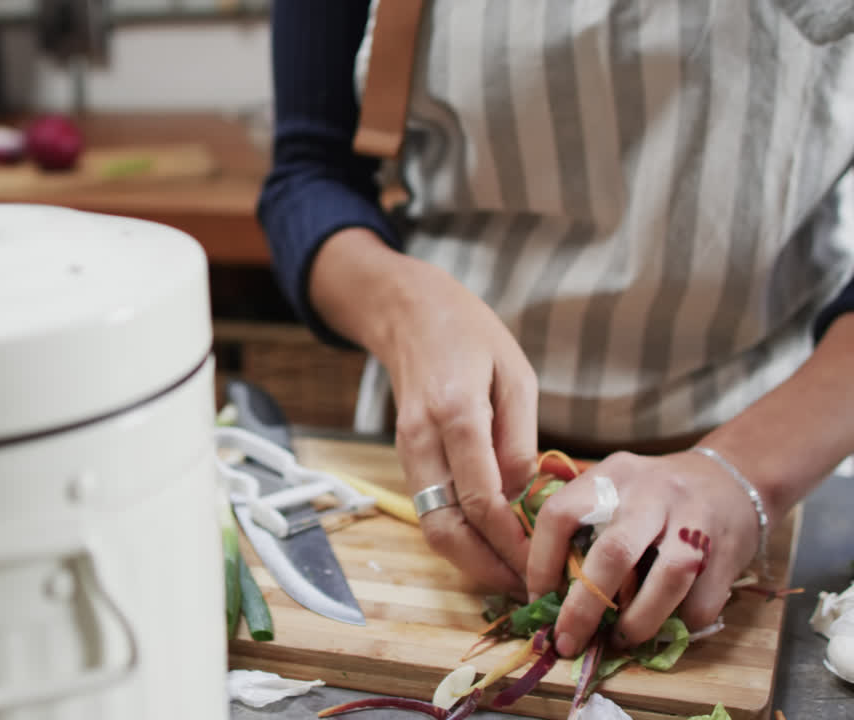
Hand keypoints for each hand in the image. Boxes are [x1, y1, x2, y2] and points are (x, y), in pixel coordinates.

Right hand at [381, 261, 539, 593]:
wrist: (408, 314)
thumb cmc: (471, 335)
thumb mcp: (516, 375)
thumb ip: (520, 438)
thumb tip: (524, 498)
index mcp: (455, 413)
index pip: (480, 498)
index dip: (512, 542)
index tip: (545, 566)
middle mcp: (422, 440)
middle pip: (444, 527)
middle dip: (486, 567)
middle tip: (527, 586)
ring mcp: (407, 451)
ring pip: (431, 526)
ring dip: (471, 560)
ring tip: (514, 575)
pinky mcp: (405, 458)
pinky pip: (430, 509)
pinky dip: (459, 537)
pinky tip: (493, 545)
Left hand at [526, 450, 762, 657]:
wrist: (731, 477)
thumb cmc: (653, 496)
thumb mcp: (614, 491)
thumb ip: (582, 527)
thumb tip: (546, 596)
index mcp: (610, 476)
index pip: (560, 513)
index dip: (541, 562)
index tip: (537, 600)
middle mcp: (650, 492)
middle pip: (613, 552)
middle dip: (584, 606)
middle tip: (569, 640)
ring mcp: (693, 520)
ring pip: (667, 577)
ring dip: (639, 620)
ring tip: (621, 638)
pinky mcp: (727, 549)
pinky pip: (703, 599)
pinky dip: (682, 621)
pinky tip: (668, 624)